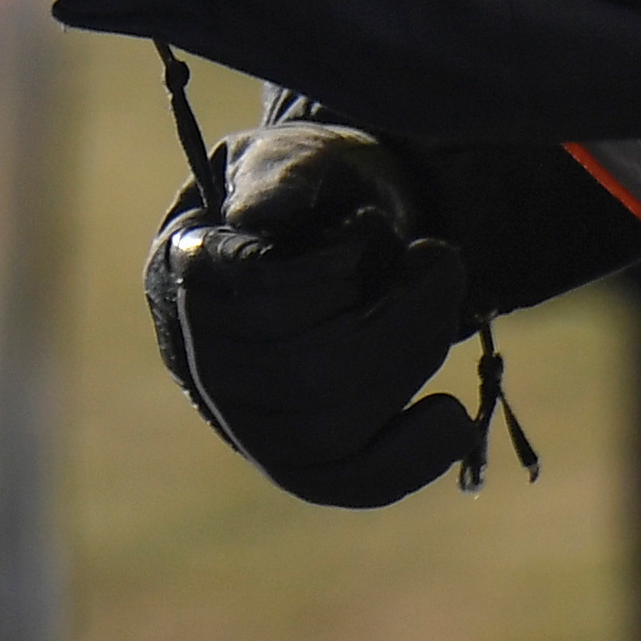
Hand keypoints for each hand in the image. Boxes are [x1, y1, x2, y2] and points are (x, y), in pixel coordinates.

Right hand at [140, 122, 486, 507]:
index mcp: (189, 272)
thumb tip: (258, 218)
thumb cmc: (315, 189)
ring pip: (329, 430)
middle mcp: (200, 357)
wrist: (335, 228)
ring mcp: (244, 419)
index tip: (374, 227)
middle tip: (439, 261)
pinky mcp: (296, 462)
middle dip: (398, 320)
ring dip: (410, 363)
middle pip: (303, 375)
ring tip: (440, 303)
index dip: (333, 272)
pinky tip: (451, 415)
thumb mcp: (302, 155)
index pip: (259, 299)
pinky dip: (410, 459)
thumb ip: (285, 176)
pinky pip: (347, 485)